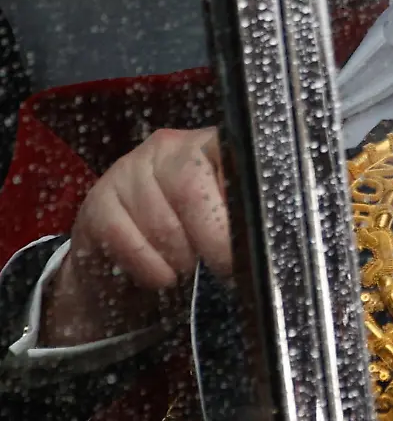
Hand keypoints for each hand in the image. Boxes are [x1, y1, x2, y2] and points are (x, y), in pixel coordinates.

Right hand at [43, 128, 231, 347]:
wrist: (124, 271)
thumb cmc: (190, 243)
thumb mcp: (224, 225)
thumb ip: (244, 217)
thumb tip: (266, 238)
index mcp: (209, 145)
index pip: (232, 154)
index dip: (241, 203)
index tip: (249, 242)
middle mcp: (168, 147)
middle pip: (193, 189)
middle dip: (212, 240)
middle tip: (222, 267)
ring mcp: (128, 169)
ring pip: (161, 222)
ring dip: (179, 259)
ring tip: (186, 267)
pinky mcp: (98, 201)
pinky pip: (126, 239)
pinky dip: (149, 267)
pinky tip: (160, 275)